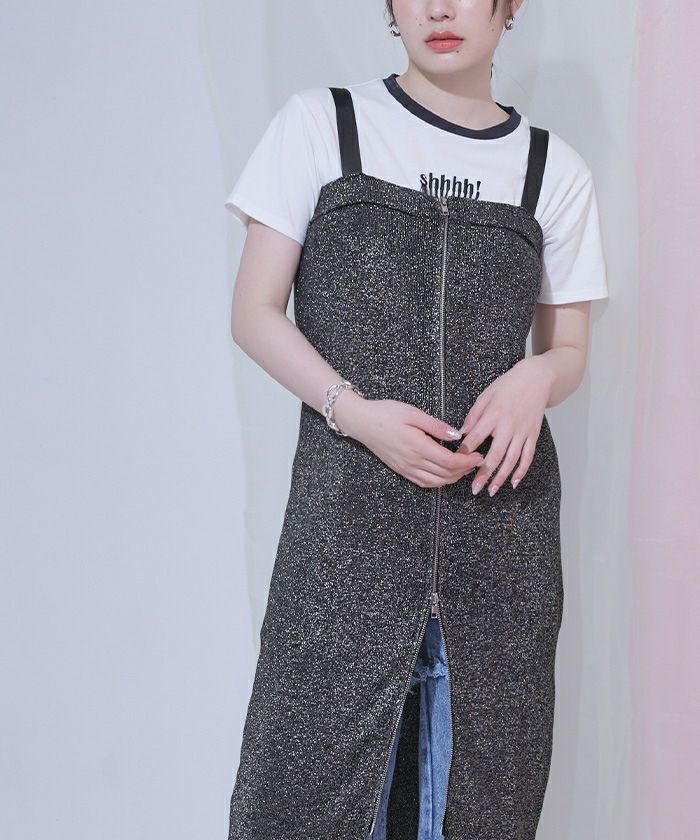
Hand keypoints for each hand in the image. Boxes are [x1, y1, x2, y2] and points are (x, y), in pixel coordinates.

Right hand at [334, 392, 483, 488]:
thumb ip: (436, 425)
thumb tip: (456, 435)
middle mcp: (412, 462)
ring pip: (436, 482)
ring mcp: (406, 468)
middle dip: (465, 470)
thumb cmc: (385, 413)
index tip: (478, 456)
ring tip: (464, 467)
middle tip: (476, 460)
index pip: (450, 462)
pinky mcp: (401, 470)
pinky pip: (424, 483)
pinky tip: (445, 475)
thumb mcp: (412, 413)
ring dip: (453, 478)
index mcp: (418, 447)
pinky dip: (438, 482)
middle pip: (446, 475)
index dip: (467, 462)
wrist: (361, 422)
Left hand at [456, 357, 553, 495]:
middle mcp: (509, 426)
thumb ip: (473, 415)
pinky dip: (521, 471)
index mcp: (494, 415)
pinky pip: (528, 457)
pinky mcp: (533, 435)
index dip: (465, 452)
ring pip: (512, 460)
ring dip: (501, 477)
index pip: (476, 438)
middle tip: (474, 488)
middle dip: (483, 474)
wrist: (536, 379)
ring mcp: (523, 432)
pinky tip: (513, 482)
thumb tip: (461, 433)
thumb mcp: (486, 395)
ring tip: (491, 490)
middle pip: (495, 455)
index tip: (455, 463)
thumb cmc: (508, 386)